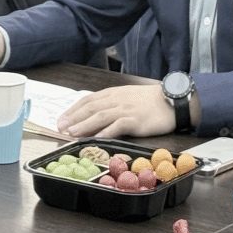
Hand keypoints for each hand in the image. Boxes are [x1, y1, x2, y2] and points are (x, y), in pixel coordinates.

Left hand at [56, 84, 174, 137]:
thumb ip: (109, 105)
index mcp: (113, 93)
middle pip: (90, 108)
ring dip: (84, 125)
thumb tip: (91, 117)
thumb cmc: (149, 101)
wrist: (172, 101)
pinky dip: (105, 132)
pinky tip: (96, 138)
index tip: (61, 119)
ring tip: (72, 133)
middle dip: (73, 118)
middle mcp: (116, 100)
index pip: (87, 100)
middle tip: (60, 128)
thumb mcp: (126, 97)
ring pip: (100, 116)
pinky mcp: (135, 121)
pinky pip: (117, 126)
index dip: (72, 110)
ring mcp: (126, 110)